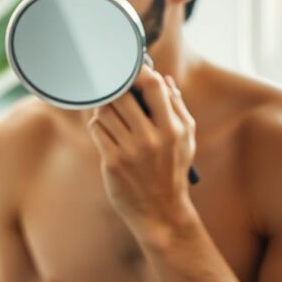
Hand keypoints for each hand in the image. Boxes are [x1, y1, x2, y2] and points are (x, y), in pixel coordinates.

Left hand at [87, 65, 197, 238]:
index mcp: (172, 129)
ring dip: (104, 108)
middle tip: (113, 92)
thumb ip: (177, 108)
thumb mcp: (186, 140)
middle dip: (115, 91)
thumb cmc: (173, 171)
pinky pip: (96, 129)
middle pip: (122, 95)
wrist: (161, 211)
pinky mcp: (113, 161)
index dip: (137, 72)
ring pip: (105, 111)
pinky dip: (98, 125)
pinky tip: (105, 130)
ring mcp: (131, 150)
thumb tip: (165, 80)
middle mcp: (152, 138)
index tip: (130, 70)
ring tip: (110, 113)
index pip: (153, 86)